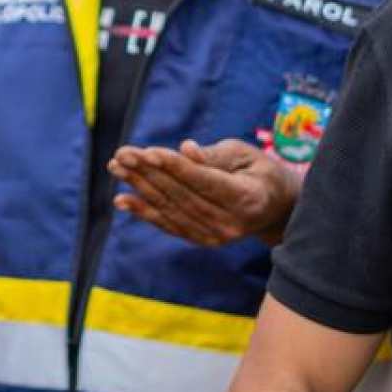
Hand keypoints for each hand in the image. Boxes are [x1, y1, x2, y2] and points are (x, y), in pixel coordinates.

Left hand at [108, 138, 299, 246]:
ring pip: (171, 209)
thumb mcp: (245, 155)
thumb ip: (215, 155)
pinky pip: (169, 225)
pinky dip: (143, 211)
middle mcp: (230, 224)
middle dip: (149, 172)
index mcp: (247, 199)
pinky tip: (122, 199)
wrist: (275, 210)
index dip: (176, 167)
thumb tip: (186, 151)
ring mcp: (214, 236)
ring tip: (116, 168)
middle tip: (122, 154)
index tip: (148, 151)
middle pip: (182, 196)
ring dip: (139, 188)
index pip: (205, 182)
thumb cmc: (260, 172)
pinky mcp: (201, 240)